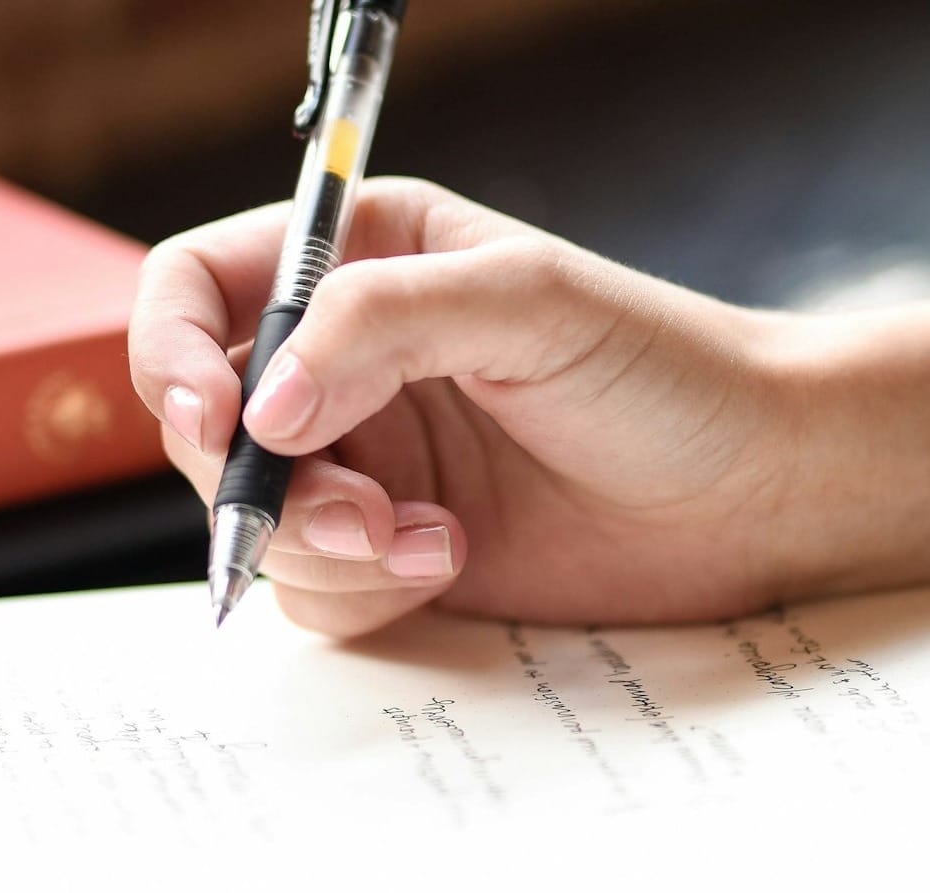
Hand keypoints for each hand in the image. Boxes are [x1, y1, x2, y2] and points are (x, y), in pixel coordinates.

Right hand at [128, 179, 811, 635]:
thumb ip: (381, 325)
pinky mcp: (394, 556)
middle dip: (262, 484)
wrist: (757, 491)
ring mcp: (367, 465)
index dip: (171, 355)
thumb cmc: (666, 371)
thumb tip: (260, 411)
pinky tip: (451, 563)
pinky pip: (314, 593)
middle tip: (358, 512)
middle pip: (208, 427)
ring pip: (254, 524)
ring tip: (430, 541)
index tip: (215, 421)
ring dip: (322, 547)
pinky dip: (365, 592)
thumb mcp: (526, 303)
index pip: (197, 291)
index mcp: (361, 263)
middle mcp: (345, 365)